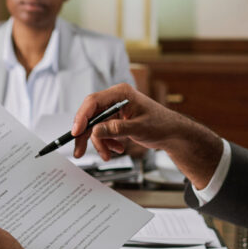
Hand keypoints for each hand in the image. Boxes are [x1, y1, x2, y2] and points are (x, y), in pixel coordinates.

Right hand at [71, 83, 222, 189]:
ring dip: (100, 143)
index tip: (75, 132)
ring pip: (96, 126)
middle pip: (91, 116)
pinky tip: (117, 149)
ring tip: (108, 155)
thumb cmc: (162, 125)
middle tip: (79, 152)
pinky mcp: (116, 120)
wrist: (172, 133)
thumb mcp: (139, 128)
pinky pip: (103, 132)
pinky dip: (107, 143)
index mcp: (121, 93)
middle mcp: (115, 99)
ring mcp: (115, 110)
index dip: (82, 117)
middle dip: (85, 135)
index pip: (93, 102)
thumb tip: (96, 131)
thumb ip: (117, 129)